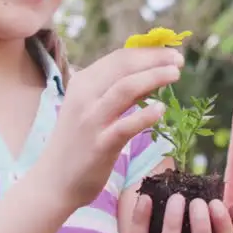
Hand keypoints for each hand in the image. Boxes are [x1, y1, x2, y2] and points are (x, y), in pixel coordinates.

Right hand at [36, 47, 183, 208]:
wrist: (54, 180)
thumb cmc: (78, 142)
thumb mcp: (92, 108)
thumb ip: (116, 90)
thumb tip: (149, 73)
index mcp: (83, 82)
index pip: (119, 58)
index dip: (148, 52)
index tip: (170, 52)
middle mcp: (85, 96)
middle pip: (124, 66)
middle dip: (154, 59)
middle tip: (179, 59)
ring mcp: (91, 120)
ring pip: (125, 88)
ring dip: (153, 77)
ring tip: (175, 74)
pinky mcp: (100, 144)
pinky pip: (126, 125)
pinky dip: (145, 115)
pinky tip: (161, 110)